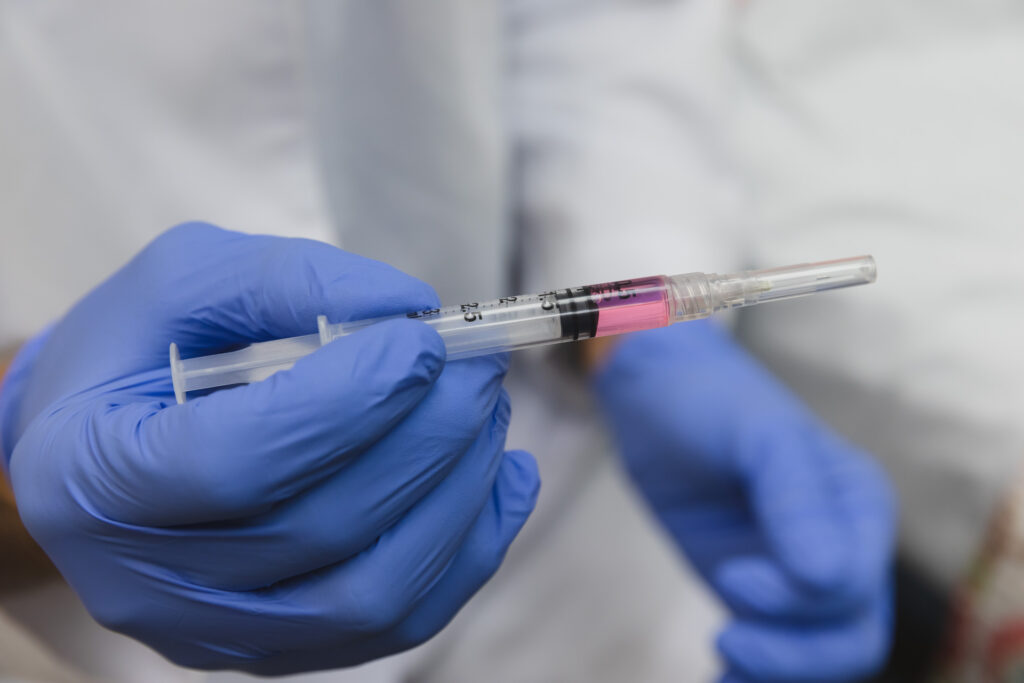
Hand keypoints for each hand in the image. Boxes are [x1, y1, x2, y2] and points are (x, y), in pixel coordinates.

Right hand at [0, 223, 538, 673]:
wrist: (107, 439)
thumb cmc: (142, 349)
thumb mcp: (188, 279)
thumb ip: (290, 282)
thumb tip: (409, 308)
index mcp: (90, 476)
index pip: (236, 463)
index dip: (346, 405)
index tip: (424, 344)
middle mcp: (144, 579)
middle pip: (319, 531)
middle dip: (424, 440)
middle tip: (477, 370)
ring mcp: (215, 632)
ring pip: (371, 593)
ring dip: (457, 496)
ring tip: (486, 415)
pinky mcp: (278, 646)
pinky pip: (396, 623)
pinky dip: (470, 551)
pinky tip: (502, 479)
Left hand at [592, 321, 894, 681]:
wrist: (655, 395)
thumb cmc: (710, 400)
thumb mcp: (758, 436)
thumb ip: (795, 499)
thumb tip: (828, 578)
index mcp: (858, 504)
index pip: (853, 588)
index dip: (799, 602)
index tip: (734, 575)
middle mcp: (841, 543)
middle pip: (850, 637)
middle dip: (793, 654)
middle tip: (725, 639)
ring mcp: (797, 571)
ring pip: (818, 654)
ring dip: (778, 672)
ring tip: (721, 666)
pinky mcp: (757, 588)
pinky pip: (775, 648)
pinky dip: (754, 675)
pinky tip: (720, 680)